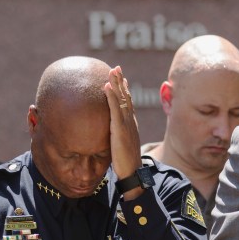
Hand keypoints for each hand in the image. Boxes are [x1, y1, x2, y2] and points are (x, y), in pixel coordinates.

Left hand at [103, 66, 142, 199]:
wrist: (132, 172)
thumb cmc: (125, 162)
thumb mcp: (121, 145)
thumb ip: (117, 137)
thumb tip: (111, 135)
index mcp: (130, 124)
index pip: (128, 103)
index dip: (125, 89)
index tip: (121, 77)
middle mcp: (130, 121)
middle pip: (126, 97)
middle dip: (121, 81)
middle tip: (116, 68)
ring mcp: (126, 124)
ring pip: (122, 99)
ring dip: (117, 84)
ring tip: (112, 70)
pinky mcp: (120, 129)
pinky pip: (115, 110)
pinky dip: (112, 97)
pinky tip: (107, 87)